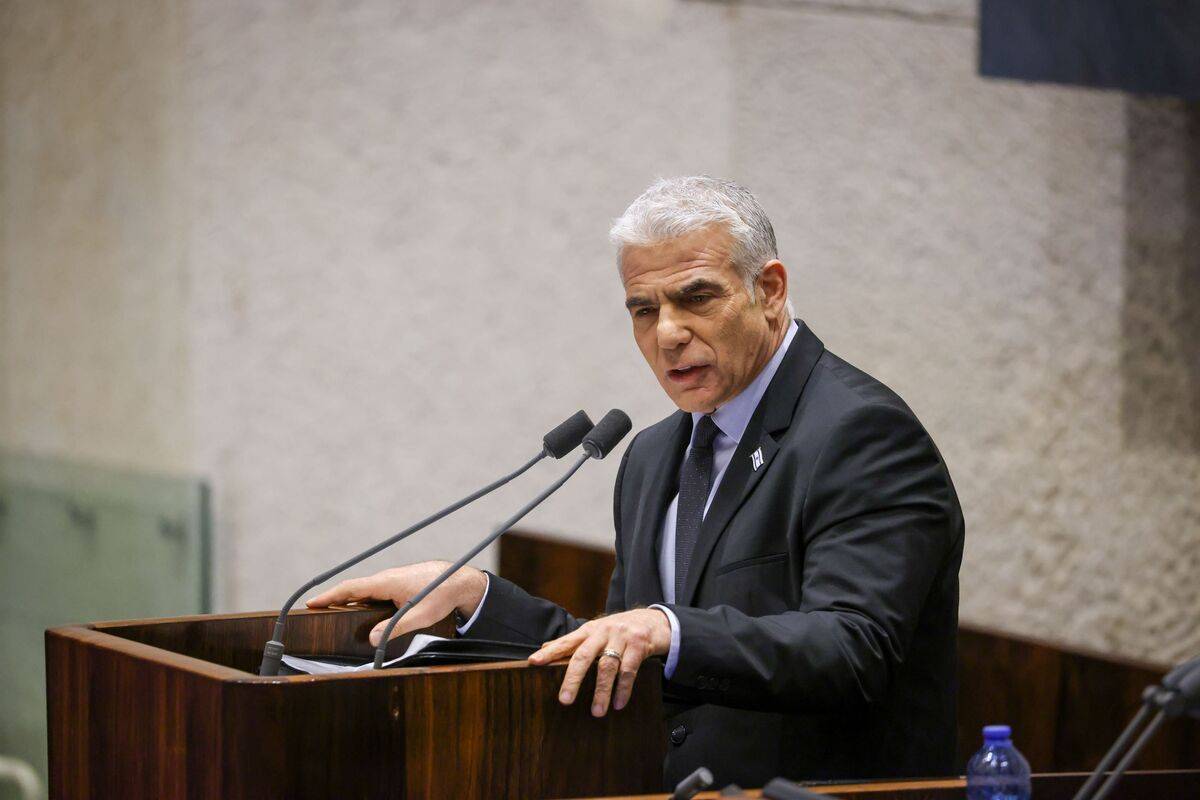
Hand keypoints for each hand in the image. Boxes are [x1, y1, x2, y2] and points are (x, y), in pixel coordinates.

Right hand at [305, 561, 487, 645]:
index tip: (311, 602)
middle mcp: (386, 578)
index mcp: (387, 581)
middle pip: (353, 589)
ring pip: (364, 591)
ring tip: (331, 612)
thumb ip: (396, 627)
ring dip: (348, 599)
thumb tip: (373, 639)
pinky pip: (374, 592)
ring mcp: (392, 580)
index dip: (329, 596)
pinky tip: (360, 610)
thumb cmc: (442, 594)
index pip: (351, 588)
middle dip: (333, 599)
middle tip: (314, 611)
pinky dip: (362, 599)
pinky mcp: (398, 584)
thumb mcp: (420, 615)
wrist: (460, 581)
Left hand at [528, 608, 671, 716]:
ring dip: (601, 691)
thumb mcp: (596, 631)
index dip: (551, 652)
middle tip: (565, 700)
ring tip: (596, 712)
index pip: (567, 641)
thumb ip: (574, 641)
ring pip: (607, 667)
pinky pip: (629, 671)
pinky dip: (623, 689)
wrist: (654, 620)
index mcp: (589, 630)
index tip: (534, 662)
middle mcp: (603, 632)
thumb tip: (545, 648)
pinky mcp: (639, 646)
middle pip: (584, 656)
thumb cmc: (619, 630)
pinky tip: (618, 704)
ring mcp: (621, 638)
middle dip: (573, 679)